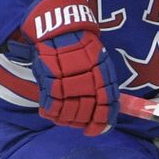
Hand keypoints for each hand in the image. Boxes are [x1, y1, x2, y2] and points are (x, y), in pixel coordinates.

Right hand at [21, 0, 117, 134]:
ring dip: (68, 119)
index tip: (97, 129)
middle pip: (88, 110)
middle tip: (80, 124)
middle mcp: (87, 76)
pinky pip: (52, 103)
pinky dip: (52, 112)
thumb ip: (103, 84)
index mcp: (103, 73)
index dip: (102, 121)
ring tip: (66, 119)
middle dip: (83, 121)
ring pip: (70, 110)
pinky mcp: (50, 77)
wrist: (58, 28)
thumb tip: (109, 109)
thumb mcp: (99, 61)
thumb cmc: (80, 47)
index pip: (107, 104)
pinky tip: (52, 112)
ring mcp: (68, 78)